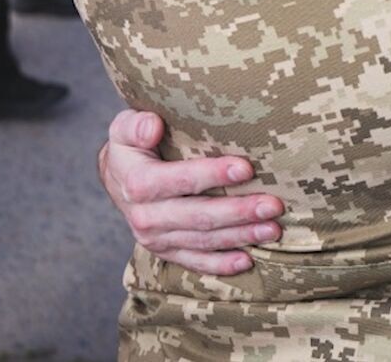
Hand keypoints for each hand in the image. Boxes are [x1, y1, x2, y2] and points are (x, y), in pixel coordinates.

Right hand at [98, 110, 283, 275]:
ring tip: (272, 229)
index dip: (213, 174)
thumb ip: (135, 125)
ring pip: (203, 241)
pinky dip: (221, 265)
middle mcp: (145, 216)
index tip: (246, 168)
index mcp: (138, 183)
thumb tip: (152, 126)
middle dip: (239, 211)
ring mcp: (156, 239)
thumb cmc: (132, 146)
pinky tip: (247, 261)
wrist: (117, 178)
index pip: (180, 180)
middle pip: (199, 216)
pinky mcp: (166, 252)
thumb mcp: (124, 128)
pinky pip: (195, 262)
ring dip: (240, 236)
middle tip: (273, 205)